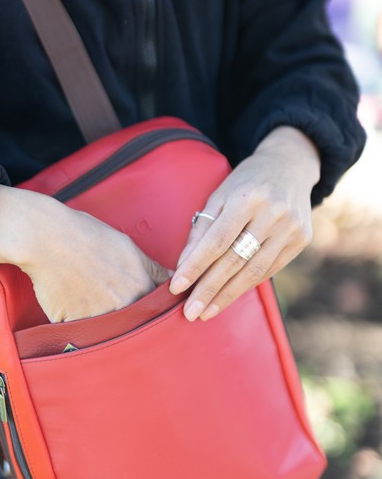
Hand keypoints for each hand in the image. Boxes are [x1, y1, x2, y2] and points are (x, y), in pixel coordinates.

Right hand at [0, 185, 169, 321]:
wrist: (46, 238)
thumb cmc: (86, 236)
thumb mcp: (128, 246)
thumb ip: (153, 269)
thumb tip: (173, 280)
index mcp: (140, 287)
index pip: (157, 311)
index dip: (150, 310)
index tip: (140, 306)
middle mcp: (123, 306)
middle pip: (134, 325)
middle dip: (128, 320)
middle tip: (110, 303)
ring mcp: (99, 319)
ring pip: (109, 334)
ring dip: (106, 327)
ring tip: (91, 303)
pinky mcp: (74, 326)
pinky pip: (82, 335)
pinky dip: (80, 326)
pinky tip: (74, 306)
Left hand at [169, 127, 320, 320]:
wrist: (290, 166)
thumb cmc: (245, 183)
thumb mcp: (219, 196)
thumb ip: (201, 229)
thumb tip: (183, 266)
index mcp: (247, 198)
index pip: (217, 241)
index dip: (196, 266)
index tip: (177, 288)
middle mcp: (273, 214)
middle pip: (235, 260)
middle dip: (209, 289)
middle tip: (190, 312)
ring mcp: (291, 228)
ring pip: (254, 271)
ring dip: (227, 295)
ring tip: (206, 312)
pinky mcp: (302, 240)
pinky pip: (270, 270)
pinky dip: (246, 285)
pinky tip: (228, 297)